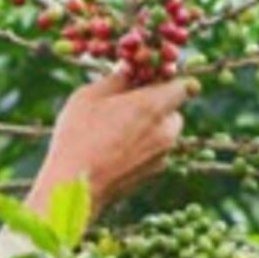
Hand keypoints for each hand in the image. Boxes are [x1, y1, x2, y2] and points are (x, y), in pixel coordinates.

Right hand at [27, 69, 187, 217]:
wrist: (73, 189)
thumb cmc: (77, 137)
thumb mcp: (89, 97)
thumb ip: (116, 79)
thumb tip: (129, 68)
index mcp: (154, 106)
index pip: (185, 85)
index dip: (169, 80)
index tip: (150, 79)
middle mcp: (166, 131)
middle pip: (174, 109)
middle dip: (156, 104)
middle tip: (127, 104)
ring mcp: (162, 155)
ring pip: (165, 132)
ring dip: (150, 127)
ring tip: (117, 130)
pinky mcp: (153, 174)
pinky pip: (155, 152)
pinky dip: (143, 147)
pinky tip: (115, 150)